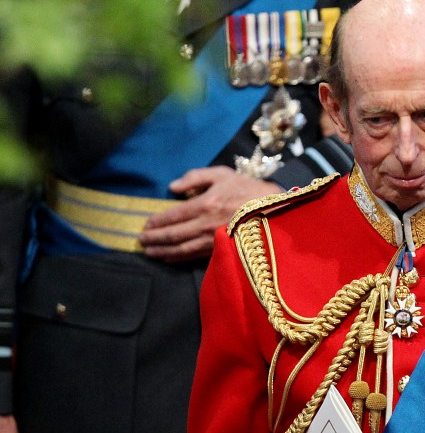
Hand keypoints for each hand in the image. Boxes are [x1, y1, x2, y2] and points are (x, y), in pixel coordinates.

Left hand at [139, 166, 281, 261]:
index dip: (157, 221)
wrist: (274, 208)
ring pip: (182, 249)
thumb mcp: (222, 174)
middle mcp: (206, 224)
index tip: (145, 225)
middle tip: (140, 241)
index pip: (173, 215)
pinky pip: (196, 256)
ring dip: (163, 252)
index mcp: (205, 204)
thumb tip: (172, 188)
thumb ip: (195, 177)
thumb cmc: (247, 189)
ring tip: (150, 253)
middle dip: (155, 239)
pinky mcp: (222, 249)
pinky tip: (170, 259)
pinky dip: (180, 258)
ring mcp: (214, 239)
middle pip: (173, 235)